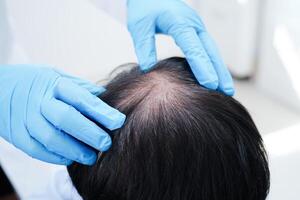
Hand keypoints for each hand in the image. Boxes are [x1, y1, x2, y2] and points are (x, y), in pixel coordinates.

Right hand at [0, 65, 124, 164]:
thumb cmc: (36, 82)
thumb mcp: (57, 76)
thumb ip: (80, 87)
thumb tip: (104, 95)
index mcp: (54, 84)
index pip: (81, 99)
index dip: (101, 112)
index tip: (118, 122)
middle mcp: (40, 102)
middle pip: (66, 119)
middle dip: (89, 133)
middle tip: (106, 144)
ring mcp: (26, 119)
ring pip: (51, 139)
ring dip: (74, 151)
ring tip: (91, 157)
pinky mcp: (17, 135)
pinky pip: (37, 150)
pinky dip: (55, 157)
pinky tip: (70, 158)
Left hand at [127, 0, 233, 94]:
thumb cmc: (145, 5)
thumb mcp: (139, 26)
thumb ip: (144, 47)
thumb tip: (148, 69)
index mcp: (180, 22)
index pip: (194, 48)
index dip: (203, 67)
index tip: (210, 84)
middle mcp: (193, 24)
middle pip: (210, 50)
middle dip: (220, 71)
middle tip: (227, 91)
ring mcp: (196, 26)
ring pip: (212, 50)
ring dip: (220, 68)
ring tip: (226, 88)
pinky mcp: (195, 30)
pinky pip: (207, 48)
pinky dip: (212, 62)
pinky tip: (215, 75)